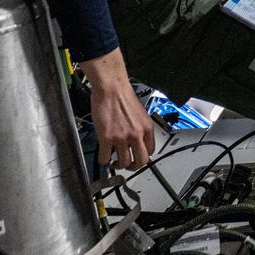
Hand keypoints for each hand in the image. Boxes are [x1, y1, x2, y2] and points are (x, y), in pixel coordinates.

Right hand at [79, 50, 156, 171]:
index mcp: (147, 128)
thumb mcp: (140, 114)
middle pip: (140, 161)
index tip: (136, 157)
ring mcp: (122, 137)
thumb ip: (140, 128)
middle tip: (126, 165)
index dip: (142, 157)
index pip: (150, 151)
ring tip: (113, 161)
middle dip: (133, 167)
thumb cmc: (124, 97)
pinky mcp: (107, 138)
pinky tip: (103, 157)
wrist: (112, 88)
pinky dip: (103, 161)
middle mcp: (137, 134)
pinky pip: (105, 158)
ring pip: (123, 163)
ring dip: (117, 165)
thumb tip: (136, 141)